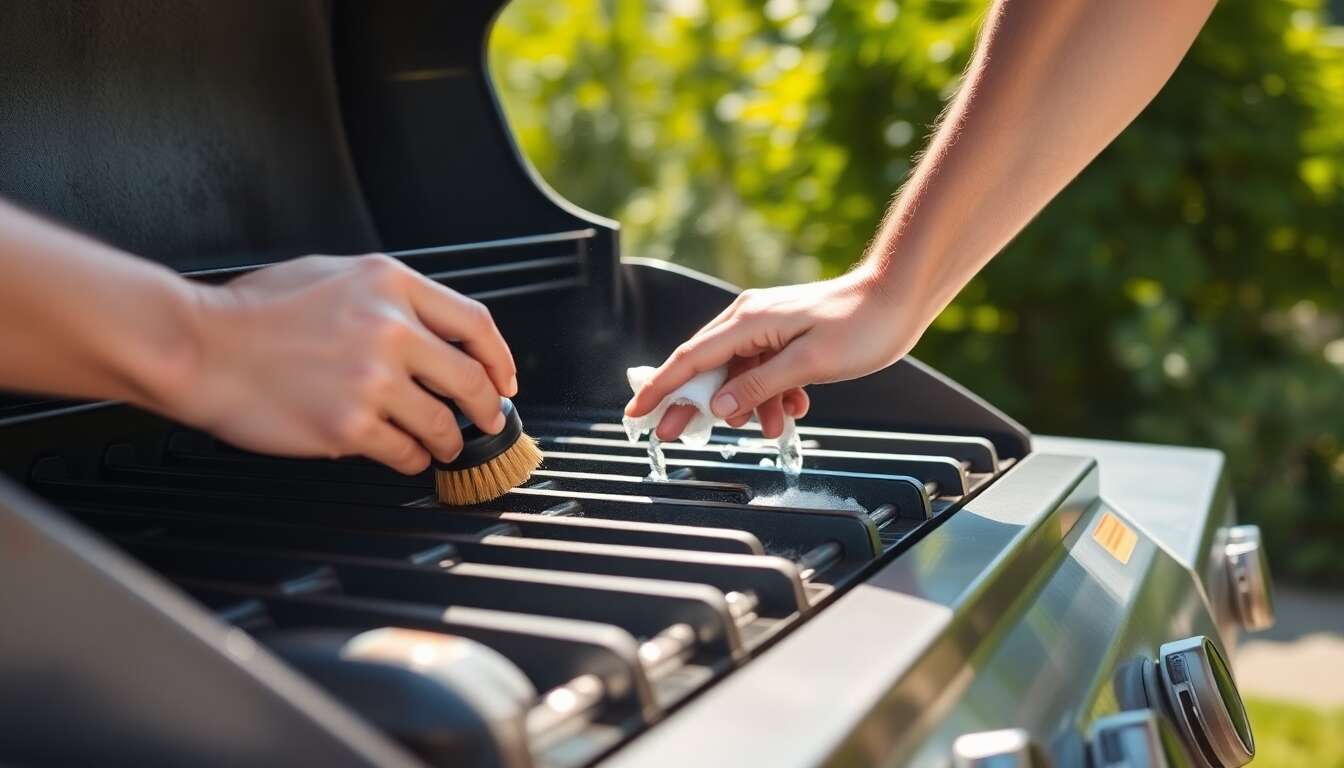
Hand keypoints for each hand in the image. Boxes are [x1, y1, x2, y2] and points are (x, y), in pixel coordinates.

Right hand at [168, 254, 515, 473]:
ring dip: (449, 441)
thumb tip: (430, 330)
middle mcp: (391, 329)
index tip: (505, 380)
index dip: (500, 358)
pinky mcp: (351, 425)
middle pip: (470, 379)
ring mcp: (373, 380)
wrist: (200, 347)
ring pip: (442, 423)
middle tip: (488, 422)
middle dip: (487, 408)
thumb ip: (385, 296)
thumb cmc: (254, 311)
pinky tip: (405, 456)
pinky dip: (412, 459)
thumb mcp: (330, 274)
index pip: (474, 323)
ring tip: (443, 446)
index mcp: (390, 285)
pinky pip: (404, 452)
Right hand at [624, 268, 917, 439]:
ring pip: (738, 376)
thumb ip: (759, 386)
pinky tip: (794, 408)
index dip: (659, 389)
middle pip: (705, 369)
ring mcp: (766, 328)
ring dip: (750, 406)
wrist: (898, 296)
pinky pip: (762, 372)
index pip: (689, 360)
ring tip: (775, 428)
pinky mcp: (784, 336)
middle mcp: (749, 321)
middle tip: (677, 438)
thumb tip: (720, 407)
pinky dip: (772, 395)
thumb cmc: (861, 325)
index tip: (637, 414)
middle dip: (694, 406)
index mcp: (747, 322)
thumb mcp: (808, 364)